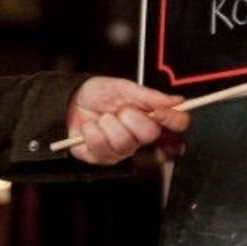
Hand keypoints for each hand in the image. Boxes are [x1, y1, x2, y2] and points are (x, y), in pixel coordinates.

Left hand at [64, 77, 189, 164]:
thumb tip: (175, 101)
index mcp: (149, 119)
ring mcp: (120, 150)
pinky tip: (90, 127)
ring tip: (102, 117)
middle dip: (132, 117)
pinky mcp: (101, 158)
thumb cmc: (98, 95)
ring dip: (109, 124)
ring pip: (125, 143)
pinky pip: (102, 149)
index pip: (175, 124)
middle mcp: (138, 138)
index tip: (159, 110)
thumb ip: (149, 95)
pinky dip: (92, 133)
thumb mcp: (123, 87)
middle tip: (120, 109)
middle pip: (150, 135)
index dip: (171, 119)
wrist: (71, 100)